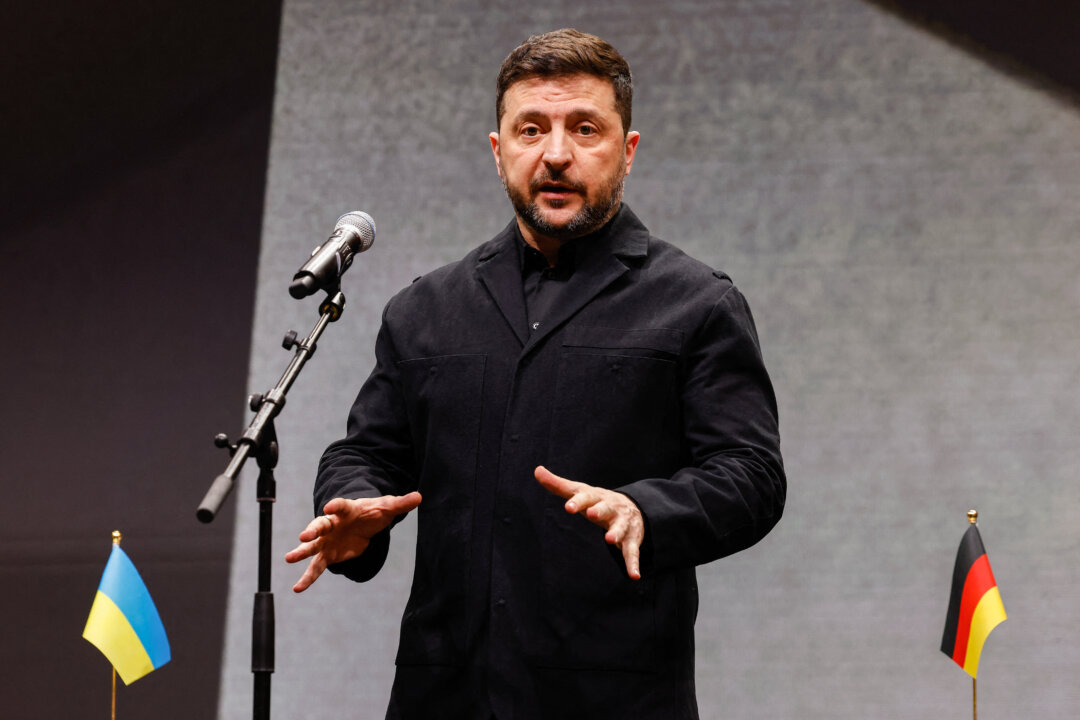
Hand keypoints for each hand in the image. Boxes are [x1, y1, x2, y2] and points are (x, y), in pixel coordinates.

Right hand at [285, 492, 421, 592]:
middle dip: (312, 531)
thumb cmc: (373, 512)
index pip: (339, 505)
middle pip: (319, 525)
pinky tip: (297, 588)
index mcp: (345, 509)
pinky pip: (316, 567)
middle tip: (303, 536)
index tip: (329, 507)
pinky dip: (307, 578)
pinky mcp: (328, 555)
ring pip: (312, 547)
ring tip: (288, 558)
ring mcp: (327, 540)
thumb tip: (420, 497)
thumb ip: (401, 504)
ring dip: (301, 552)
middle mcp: (331, 524)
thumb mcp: (388, 507)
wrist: (363, 523)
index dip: (334, 506)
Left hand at [534, 466, 643, 579]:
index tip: (568, 507)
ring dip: (616, 533)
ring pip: (620, 528)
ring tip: (610, 540)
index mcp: (596, 497)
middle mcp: (610, 508)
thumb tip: (537, 470)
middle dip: (599, 511)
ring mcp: (622, 524)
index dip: (577, 502)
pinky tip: (634, 576)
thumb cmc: (597, 501)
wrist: (632, 507)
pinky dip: (633, 564)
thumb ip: (558, 484)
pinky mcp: (631, 539)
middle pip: (605, 508)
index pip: (585, 497)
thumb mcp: (579, 491)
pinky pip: (632, 552)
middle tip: (591, 514)